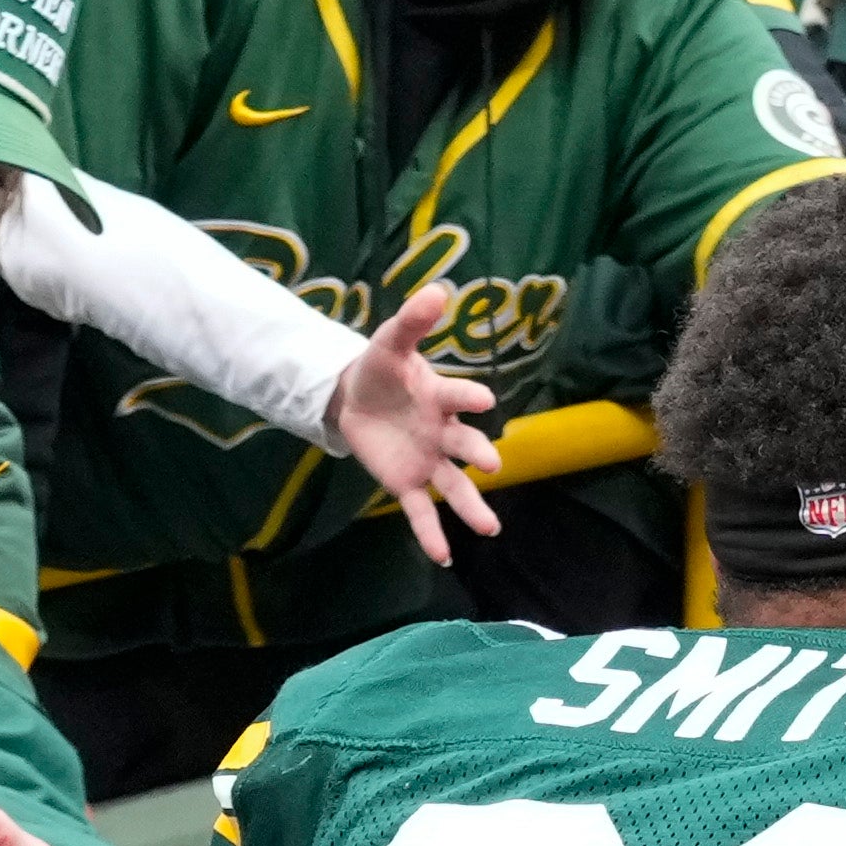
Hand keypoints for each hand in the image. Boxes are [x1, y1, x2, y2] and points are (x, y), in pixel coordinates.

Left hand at [322, 281, 504, 559]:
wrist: (353, 396)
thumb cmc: (381, 368)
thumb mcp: (389, 341)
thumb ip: (412, 321)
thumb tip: (437, 288)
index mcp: (440, 397)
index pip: (458, 397)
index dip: (469, 398)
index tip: (482, 401)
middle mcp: (443, 432)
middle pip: (465, 445)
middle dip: (479, 453)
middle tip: (493, 463)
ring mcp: (428, 461)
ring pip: (455, 487)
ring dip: (472, 507)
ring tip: (490, 528)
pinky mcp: (407, 483)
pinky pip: (422, 511)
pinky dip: (431, 535)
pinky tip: (443, 556)